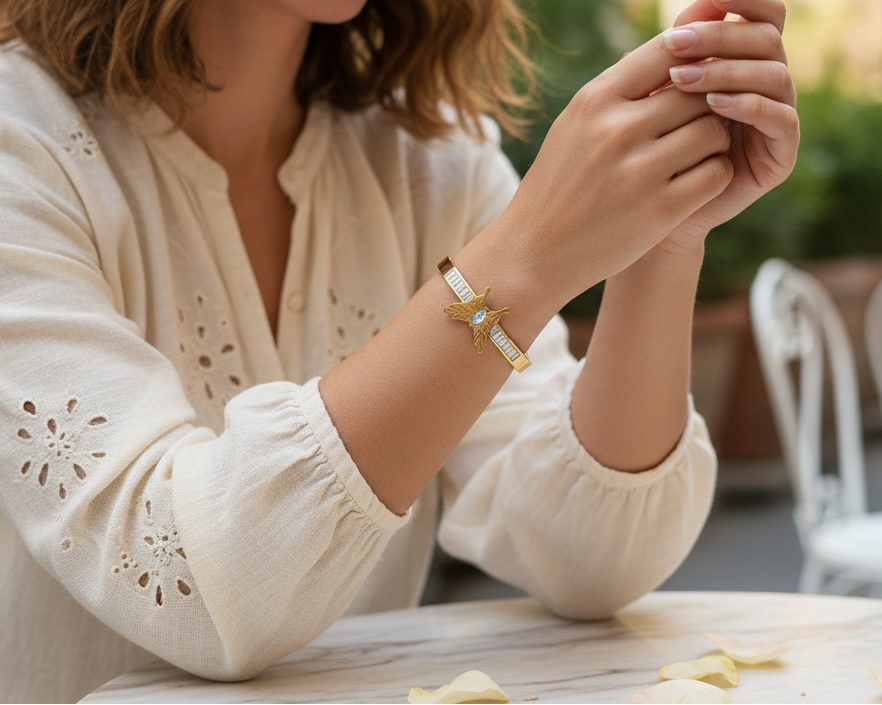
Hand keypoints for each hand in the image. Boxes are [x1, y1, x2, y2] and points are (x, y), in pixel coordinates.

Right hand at [494, 21, 734, 306]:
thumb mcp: (574, 128)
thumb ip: (619, 93)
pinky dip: (712, 177)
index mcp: (595, 101)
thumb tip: (674, 50)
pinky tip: (691, 187)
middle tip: (692, 131)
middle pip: (699, 94)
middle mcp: (617, 129)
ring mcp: (639, 171)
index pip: (667, 52)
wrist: (532, 254)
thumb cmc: (557, 188)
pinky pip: (717, 174)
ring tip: (690, 160)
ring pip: (714, 133)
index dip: (692, 63)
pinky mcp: (660, 210)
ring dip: (712, 145)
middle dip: (704, 111)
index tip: (691, 85)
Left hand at [650, 0, 798, 257]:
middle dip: (719, 37)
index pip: (759, 15)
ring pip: (775, 75)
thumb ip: (671, 58)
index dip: (741, 0)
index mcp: (741, 62)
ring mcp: (775, 118)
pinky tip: (715, 105)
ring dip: (729, 71)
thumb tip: (687, 13)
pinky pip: (780, 119)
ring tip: (684, 80)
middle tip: (676, 46)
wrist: (647, 219)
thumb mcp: (651, 101)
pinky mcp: (780, 154)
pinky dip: (750, 106)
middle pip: (765, 38)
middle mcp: (764, 85)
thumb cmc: (644, 155)